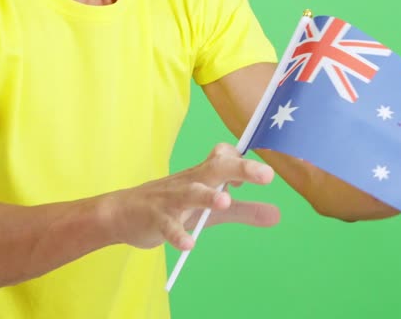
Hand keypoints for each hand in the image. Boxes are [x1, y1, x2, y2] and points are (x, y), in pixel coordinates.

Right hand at [106, 143, 280, 250]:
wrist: (122, 212)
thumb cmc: (174, 206)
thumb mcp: (212, 211)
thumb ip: (244, 211)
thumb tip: (278, 215)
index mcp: (203, 175)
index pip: (224, 156)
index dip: (243, 161)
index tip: (262, 175)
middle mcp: (189, 181)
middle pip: (215, 168)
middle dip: (240, 168)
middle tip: (266, 175)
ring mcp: (171, 199)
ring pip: (190, 193)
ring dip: (207, 196)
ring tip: (224, 202)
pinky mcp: (155, 219)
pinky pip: (167, 226)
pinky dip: (177, 235)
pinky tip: (188, 244)